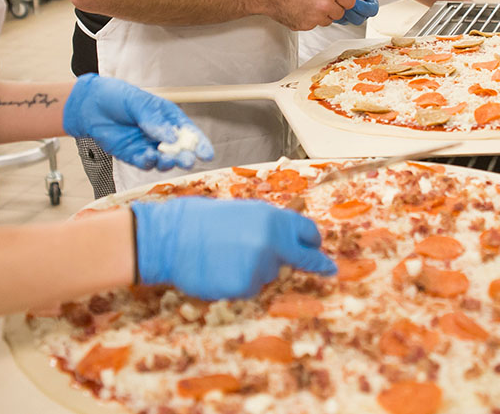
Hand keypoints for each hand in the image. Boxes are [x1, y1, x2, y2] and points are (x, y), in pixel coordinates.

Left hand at [63, 74, 212, 170]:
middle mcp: (161, 134)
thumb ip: (153, 121)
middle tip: (187, 160)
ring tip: (167, 159)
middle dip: (185, 156)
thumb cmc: (116, 97)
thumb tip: (171, 137)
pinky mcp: (133, 156)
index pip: (188, 132)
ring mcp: (148, 146)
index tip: (207, 153)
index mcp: (168, 117)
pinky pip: (145, 163)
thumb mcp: (138, 103)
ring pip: (164, 159)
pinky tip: (148, 158)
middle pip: (179, 149)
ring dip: (168, 162)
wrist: (89, 105)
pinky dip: (148, 163)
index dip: (199, 143)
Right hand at [131, 197, 336, 299]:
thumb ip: (272, 227)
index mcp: (272, 218)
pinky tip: (221, 270)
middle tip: (327, 269)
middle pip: (301, 258)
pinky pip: (251, 288)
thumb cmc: (204, 222)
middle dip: (314, 264)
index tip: (321, 251)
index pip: (308, 233)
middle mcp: (272, 242)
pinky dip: (240, 283)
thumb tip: (293, 242)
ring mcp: (259, 266)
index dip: (313, 242)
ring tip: (228, 256)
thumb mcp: (245, 212)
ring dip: (257, 269)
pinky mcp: (245, 287)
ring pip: (270, 274)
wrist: (171, 237)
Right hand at [261, 0, 355, 30]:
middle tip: (321, 3)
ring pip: (327, 21)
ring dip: (321, 16)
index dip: (345, 1)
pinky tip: (300, 10)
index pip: (350, 2)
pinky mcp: (306, 26)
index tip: (343, 2)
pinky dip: (309, 20)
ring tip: (307, 5)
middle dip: (333, 9)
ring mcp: (316, 17)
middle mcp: (325, 4)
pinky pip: (314, 25)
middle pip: (340, 13)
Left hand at [312, 0, 380, 25]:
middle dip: (354, 13)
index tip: (356, 2)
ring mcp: (350, 10)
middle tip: (345, 3)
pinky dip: (336, 15)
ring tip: (337, 2)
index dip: (366, 9)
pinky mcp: (339, 13)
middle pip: (362, 18)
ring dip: (345, 14)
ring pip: (351, 21)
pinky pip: (340, 20)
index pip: (373, 9)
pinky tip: (331, 4)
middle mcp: (360, 5)